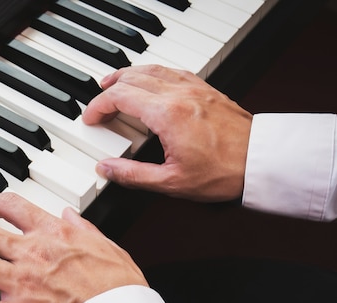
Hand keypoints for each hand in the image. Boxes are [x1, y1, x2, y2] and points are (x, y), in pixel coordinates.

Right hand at [83, 65, 252, 201]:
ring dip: (128, 75)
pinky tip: (149, 81)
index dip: (98, 106)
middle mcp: (179, 94)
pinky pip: (172, 70)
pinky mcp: (206, 89)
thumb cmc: (224, 172)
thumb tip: (106, 169)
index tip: (91, 118)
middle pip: (131, 78)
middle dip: (108, 89)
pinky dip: (152, 73)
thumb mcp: (171, 182)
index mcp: (167, 114)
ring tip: (114, 84)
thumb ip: (133, 175)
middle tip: (98, 104)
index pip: (119, 96)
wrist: (262, 162)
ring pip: (151, 68)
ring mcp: (194, 88)